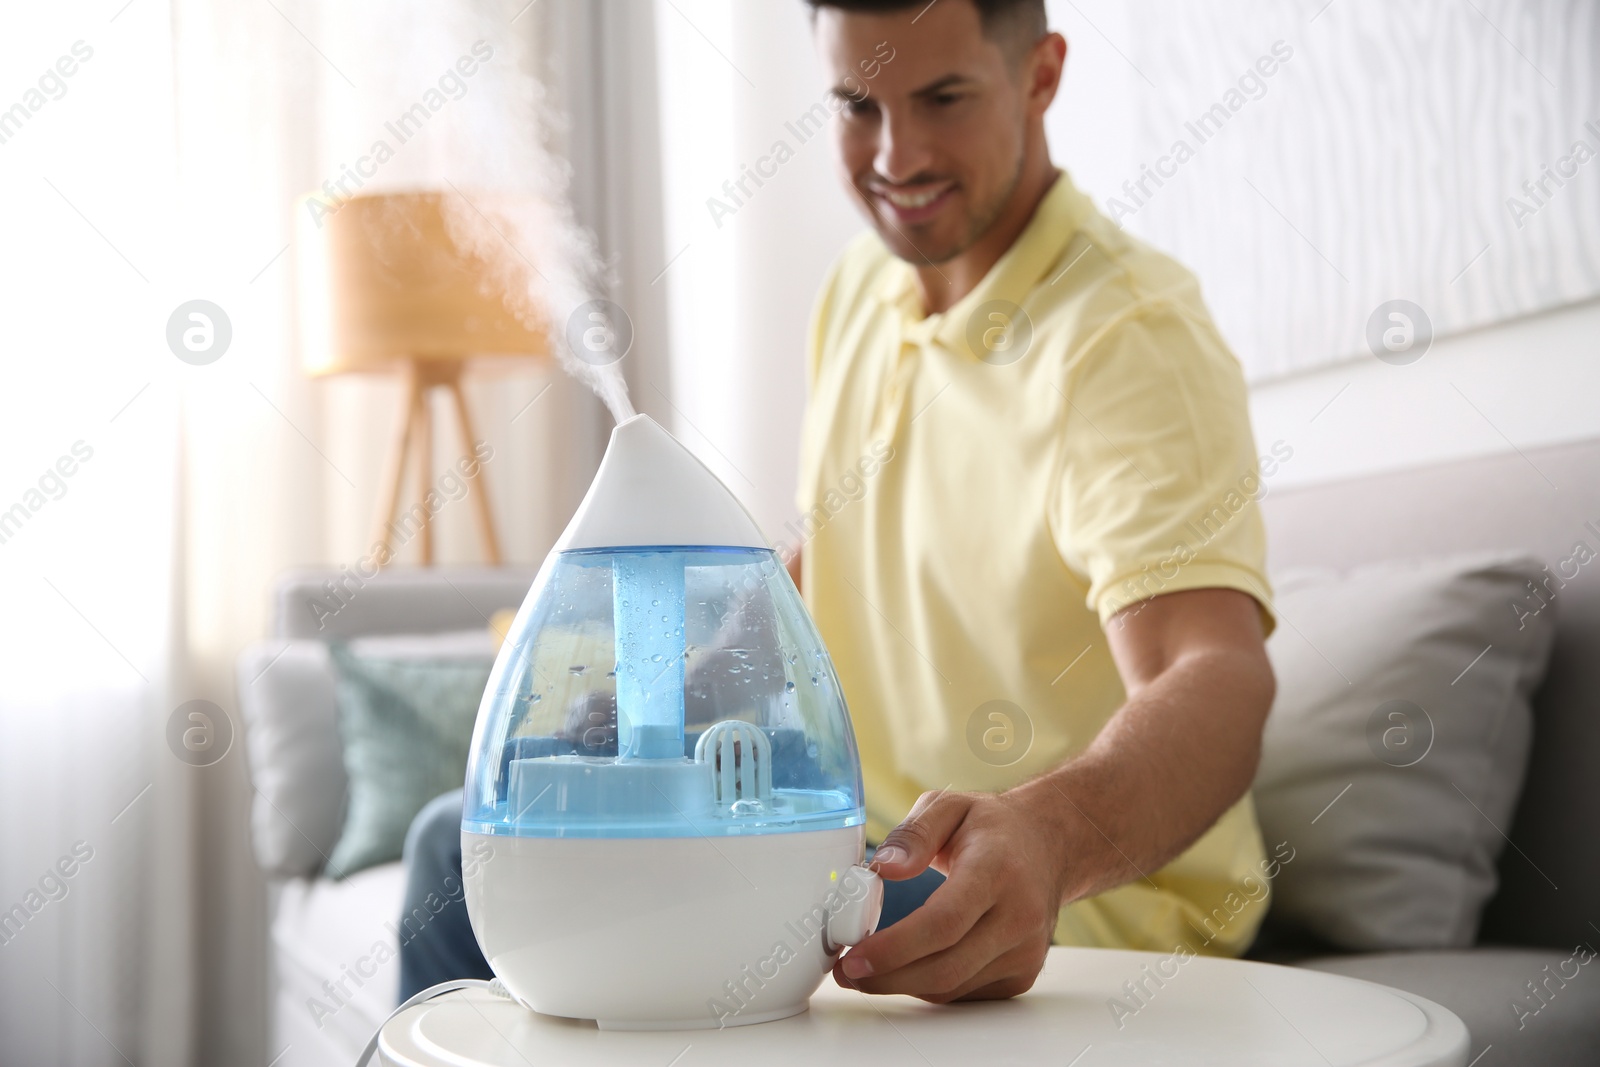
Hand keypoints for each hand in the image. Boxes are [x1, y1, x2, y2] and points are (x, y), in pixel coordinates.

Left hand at [833, 787, 1070, 1002]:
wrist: (1049, 846)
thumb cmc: (994, 828)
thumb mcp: (949, 807)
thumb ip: (912, 834)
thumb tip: (883, 869)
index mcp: (997, 870)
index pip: (944, 922)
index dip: (895, 947)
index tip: (854, 957)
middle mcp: (1018, 915)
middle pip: (946, 966)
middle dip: (887, 977)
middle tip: (846, 972)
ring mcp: (1025, 950)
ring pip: (952, 986)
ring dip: (902, 985)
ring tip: (867, 971)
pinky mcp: (1023, 973)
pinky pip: (965, 992)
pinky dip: (929, 986)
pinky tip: (907, 968)